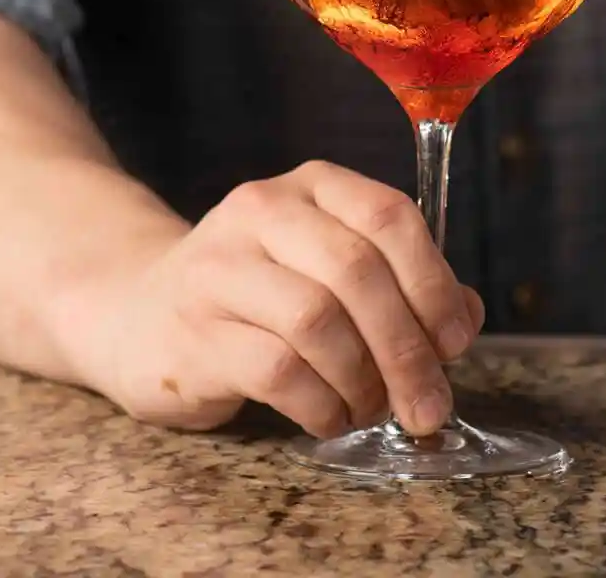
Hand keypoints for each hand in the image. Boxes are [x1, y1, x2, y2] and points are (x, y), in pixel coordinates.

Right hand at [79, 162, 483, 436]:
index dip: (433, 281)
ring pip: (317, 320)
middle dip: (406, 347)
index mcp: (311, 186)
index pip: (389, 215)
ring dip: (363, 380)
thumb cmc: (259, 292)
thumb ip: (400, 284)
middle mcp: (263, 211)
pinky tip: (330, 418)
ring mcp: (220, 266)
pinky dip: (321, 405)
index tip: (455, 339)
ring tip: (371, 408)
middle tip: (430, 403)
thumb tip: (467, 317)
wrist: (138, 311)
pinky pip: (278, 371)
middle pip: (357, 271)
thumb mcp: (329, 268)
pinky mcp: (193, 329)